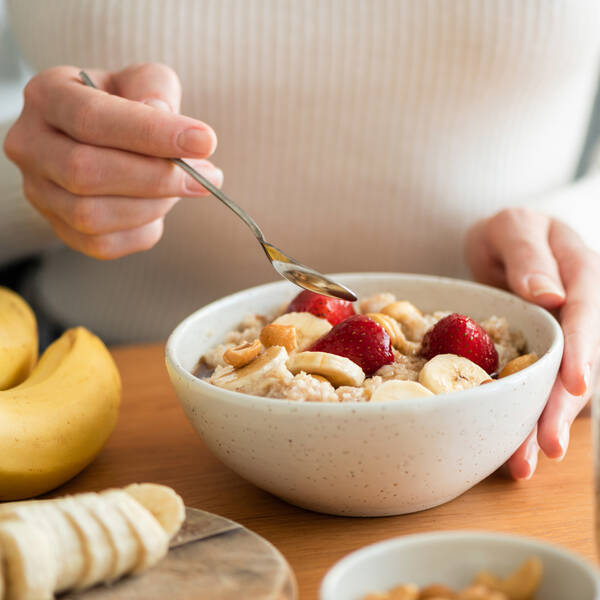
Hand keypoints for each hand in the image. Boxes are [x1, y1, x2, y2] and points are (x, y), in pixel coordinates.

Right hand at [3, 64, 221, 258]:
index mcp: (47, 96)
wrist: (103, 141)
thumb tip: (162, 117)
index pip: (92, 119)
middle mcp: (30, 145)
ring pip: (92, 216)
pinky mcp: (60, 229)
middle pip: (85, 173)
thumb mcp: (143, 81)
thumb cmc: (126, 107)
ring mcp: (40, 192)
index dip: (152, 133)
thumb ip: (154, 90)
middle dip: (156, 178)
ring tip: (185, 187)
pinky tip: (159, 208)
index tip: (204, 142)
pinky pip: (103, 245)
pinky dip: (143, 230)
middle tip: (208, 177)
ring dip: (153, 206)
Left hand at [465, 208, 599, 478]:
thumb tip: (551, 294)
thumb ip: (528, 254)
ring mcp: (564, 338)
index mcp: (581, 275)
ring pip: (560, 385)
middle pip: (578, 363)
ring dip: (543, 424)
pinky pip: (538, 387)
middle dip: (563, 407)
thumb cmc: (508, 230)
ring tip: (523, 465)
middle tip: (547, 447)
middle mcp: (579, 313)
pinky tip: (513, 448)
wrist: (503, 243)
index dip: (582, 352)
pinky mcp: (545, 357)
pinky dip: (527, 417)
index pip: (586, 316)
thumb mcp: (512, 226)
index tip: (575, 386)